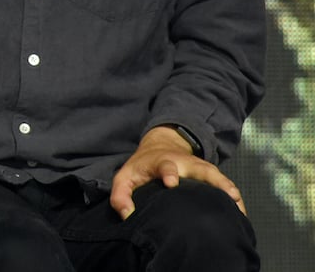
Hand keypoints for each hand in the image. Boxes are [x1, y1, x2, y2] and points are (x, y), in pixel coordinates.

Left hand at [109, 126, 245, 219]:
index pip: (166, 166)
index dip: (169, 173)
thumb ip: (120, 196)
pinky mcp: (209, 174)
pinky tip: (241, 212)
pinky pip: (224, 184)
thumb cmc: (141, 167)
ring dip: (228, 188)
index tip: (172, 182)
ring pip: (217, 176)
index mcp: (162, 162)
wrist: (159, 146)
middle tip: (227, 194)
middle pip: (202, 168)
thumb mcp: (125, 177)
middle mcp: (185, 163)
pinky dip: (233, 196)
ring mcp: (199, 168)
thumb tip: (128, 215)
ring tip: (238, 205)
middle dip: (214, 180)